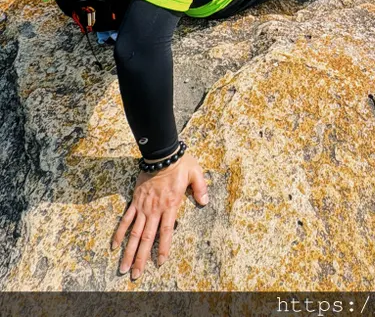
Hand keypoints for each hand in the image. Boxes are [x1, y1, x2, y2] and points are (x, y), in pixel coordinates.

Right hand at [112, 151, 207, 279]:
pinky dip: (120, 232)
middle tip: (135, 275)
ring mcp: (143, 206)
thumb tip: (205, 202)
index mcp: (170, 205)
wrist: (160, 153)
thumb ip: (200, 188)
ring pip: (134, 233)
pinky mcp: (135, 201)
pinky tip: (115, 246)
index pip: (166, 232)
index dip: (163, 248)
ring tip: (123, 267)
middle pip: (147, 238)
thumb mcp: (196, 173)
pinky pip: (126, 219)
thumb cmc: (180, 163)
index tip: (160, 263)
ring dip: (129, 251)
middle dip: (141, 258)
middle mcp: (155, 209)